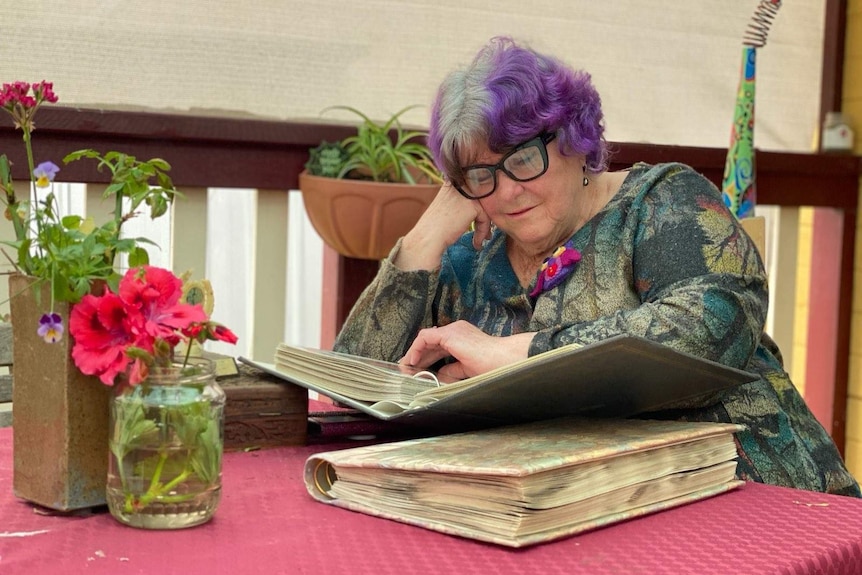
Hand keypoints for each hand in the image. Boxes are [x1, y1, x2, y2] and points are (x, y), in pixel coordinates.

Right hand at [394, 183, 490, 269]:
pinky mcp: (472, 206)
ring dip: (484, 227)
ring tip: (479, 240)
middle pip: (482, 200)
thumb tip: (479, 209)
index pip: (474, 192)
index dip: (478, 209)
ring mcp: (467, 194)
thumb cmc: (434, 227)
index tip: (478, 224)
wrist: (428, 237)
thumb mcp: (446, 206)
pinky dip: (482, 232)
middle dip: (483, 218)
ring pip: (485, 210)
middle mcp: (460, 184)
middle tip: (484, 233)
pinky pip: (485, 219)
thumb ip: (460, 202)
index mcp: (452, 182)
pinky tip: (476, 243)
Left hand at [399, 320, 533, 379]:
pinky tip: (413, 361)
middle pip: (430, 342)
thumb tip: (440, 374)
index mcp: (461, 337)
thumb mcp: (466, 369)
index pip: (438, 345)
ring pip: (425, 338)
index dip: (426, 357)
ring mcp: (452, 330)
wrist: (503, 360)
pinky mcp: (449, 334)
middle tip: (407, 369)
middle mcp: (455, 330)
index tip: (418, 369)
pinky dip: (417, 349)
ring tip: (406, 367)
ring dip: (414, 353)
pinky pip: (425, 338)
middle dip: (418, 356)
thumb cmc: (492, 365)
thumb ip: (452, 369)